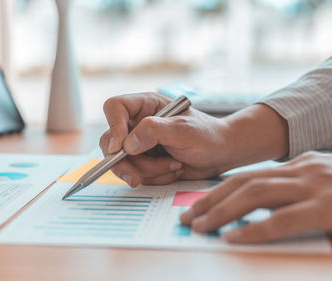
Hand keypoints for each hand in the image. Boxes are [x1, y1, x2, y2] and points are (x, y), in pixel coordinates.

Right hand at [99, 92, 231, 185]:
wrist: (220, 154)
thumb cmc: (207, 135)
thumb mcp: (184, 129)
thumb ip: (154, 131)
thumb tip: (127, 145)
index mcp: (145, 105)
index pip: (114, 108)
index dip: (113, 127)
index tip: (121, 148)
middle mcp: (137, 124)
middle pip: (110, 142)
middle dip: (126, 162)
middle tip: (137, 177)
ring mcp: (139, 145)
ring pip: (123, 163)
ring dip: (148, 171)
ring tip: (174, 166)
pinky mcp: (144, 162)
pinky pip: (136, 174)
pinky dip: (155, 178)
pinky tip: (173, 170)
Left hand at [180, 152, 331, 242]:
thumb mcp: (327, 186)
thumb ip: (296, 193)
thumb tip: (262, 210)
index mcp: (300, 165)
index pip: (248, 175)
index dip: (219, 190)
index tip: (197, 205)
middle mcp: (302, 170)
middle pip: (243, 182)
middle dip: (210, 200)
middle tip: (187, 217)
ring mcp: (315, 186)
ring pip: (256, 195)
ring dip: (222, 212)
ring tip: (200, 227)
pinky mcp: (330, 207)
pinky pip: (284, 219)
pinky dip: (256, 228)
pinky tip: (235, 238)